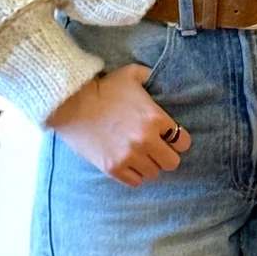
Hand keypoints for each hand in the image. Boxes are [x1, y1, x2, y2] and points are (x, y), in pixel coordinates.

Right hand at [44, 63, 192, 187]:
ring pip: (154, 173)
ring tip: (139, 154)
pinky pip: (136, 181)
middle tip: (156, 147)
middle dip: (166, 154)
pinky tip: (128, 162)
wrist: (73, 104)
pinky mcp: (114, 168)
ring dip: (149, 164)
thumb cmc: (104, 88)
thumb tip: (160, 79)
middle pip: (172, 162)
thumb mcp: (132, 74)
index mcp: (155, 118)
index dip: (178, 139)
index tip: (169, 137)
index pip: (183, 141)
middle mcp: (146, 140)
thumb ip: (151, 76)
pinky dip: (134, 174)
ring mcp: (130, 156)